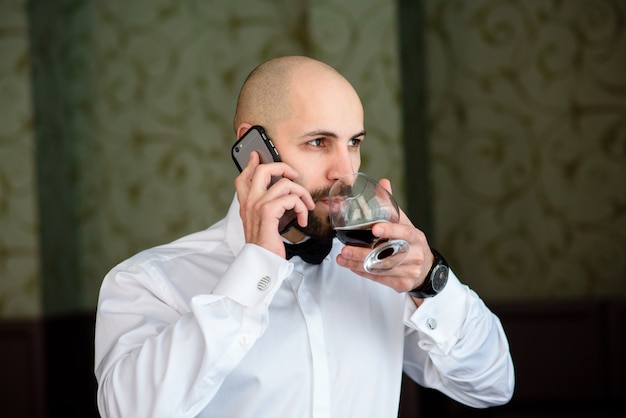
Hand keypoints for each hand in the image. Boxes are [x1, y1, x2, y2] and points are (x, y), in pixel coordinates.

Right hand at [234, 152, 314, 257]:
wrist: (261, 262)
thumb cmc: (265, 246)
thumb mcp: (263, 224)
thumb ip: (268, 208)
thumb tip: (281, 198)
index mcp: (246, 204)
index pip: (243, 177)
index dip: (251, 164)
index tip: (257, 155)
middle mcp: (249, 202)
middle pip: (262, 170)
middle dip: (283, 167)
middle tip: (294, 175)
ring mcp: (257, 205)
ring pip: (285, 184)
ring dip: (301, 195)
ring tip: (305, 208)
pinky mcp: (268, 212)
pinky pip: (291, 199)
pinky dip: (302, 208)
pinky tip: (302, 219)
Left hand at [335, 178, 433, 294]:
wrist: (425, 269)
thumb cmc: (409, 242)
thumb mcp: (403, 223)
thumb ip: (390, 205)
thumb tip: (383, 182)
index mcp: (416, 237)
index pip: (404, 233)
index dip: (390, 231)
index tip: (375, 229)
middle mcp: (415, 254)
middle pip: (387, 256)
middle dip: (363, 253)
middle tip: (344, 249)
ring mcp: (410, 271)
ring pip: (380, 269)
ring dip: (357, 264)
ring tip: (341, 257)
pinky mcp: (402, 283)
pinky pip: (379, 279)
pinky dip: (362, 272)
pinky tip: (350, 266)